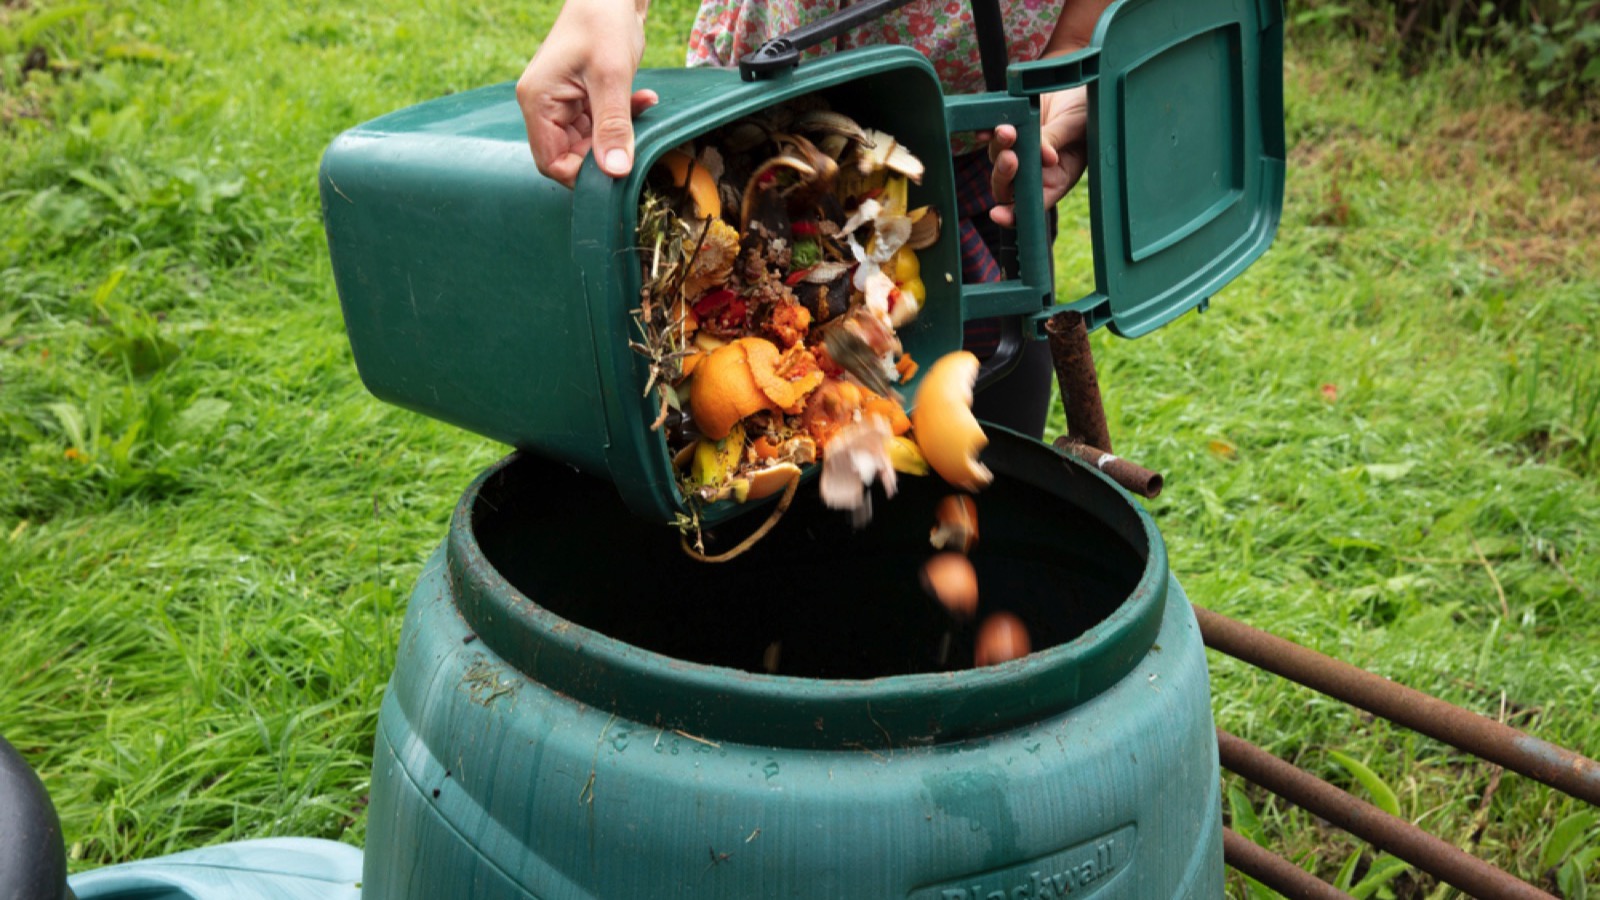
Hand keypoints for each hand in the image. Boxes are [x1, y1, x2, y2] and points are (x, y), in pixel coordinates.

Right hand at [515, 0, 658, 186]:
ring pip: (589, 141)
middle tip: (635, 142)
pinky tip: (644, 100)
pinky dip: (623, 117)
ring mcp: (562, 101)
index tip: (615, 170)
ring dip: (618, 133)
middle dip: (605, 153)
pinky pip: (600, 122)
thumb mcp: (612, 77)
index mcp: (538, 101)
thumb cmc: (603, 21)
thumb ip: (613, 126)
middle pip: (570, 155)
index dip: (582, 175)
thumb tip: (615, 172)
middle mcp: (544, 105)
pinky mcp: (581, 96)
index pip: (550, 162)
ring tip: (641, 107)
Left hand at [987, 85, 1088, 227]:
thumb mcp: (1078, 126)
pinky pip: (990, 135)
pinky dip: (986, 133)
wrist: (1078, 83)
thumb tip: (1043, 156)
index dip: (1013, 214)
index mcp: (1057, 179)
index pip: (1031, 205)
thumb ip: (1057, 140)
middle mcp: (1035, 169)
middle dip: (1005, 175)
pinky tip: (985, 129)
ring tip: (1007, 130)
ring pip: (997, 159)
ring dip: (999, 148)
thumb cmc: (1088, 110)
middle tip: (1011, 157)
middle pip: (1008, 186)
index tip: (998, 214)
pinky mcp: (1010, 128)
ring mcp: (1020, 149)